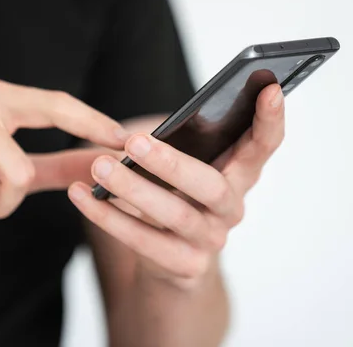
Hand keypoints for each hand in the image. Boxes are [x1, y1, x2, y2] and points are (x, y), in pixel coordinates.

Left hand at [67, 83, 284, 288]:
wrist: (174, 262)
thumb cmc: (179, 197)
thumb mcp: (188, 169)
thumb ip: (183, 147)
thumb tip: (138, 131)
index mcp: (239, 176)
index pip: (264, 145)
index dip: (270, 119)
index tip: (269, 87)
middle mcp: (231, 208)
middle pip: (212, 186)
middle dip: (172, 164)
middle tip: (134, 141)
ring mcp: (210, 240)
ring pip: (175, 215)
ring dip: (133, 190)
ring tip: (99, 168)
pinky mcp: (184, 266)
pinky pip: (143, 242)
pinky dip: (109, 217)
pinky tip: (82, 196)